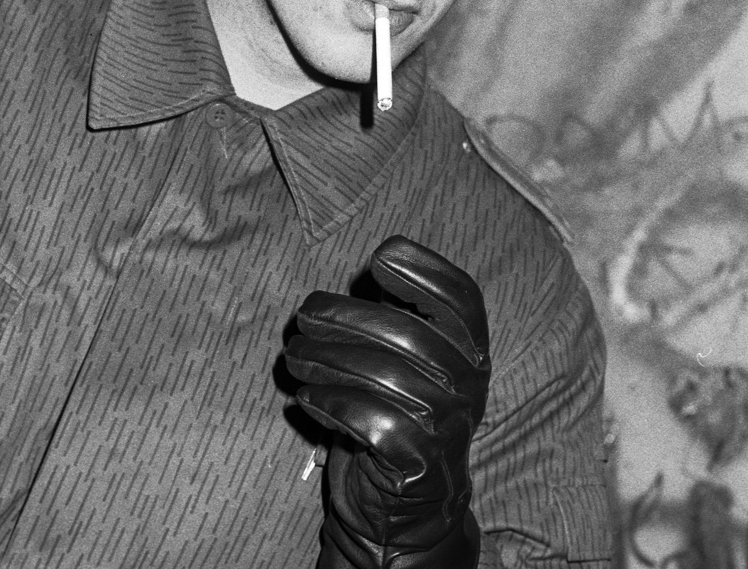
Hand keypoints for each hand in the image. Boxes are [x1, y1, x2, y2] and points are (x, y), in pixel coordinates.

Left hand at [285, 236, 489, 568]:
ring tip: (294, 355)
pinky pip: (368, 419)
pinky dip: (330, 402)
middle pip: (408, 334)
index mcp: (469, 350)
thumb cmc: (396, 412)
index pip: (462, 299)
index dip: (425, 271)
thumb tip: (376, 265)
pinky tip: (307, 398)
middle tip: (304, 315)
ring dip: (326, 358)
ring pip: (382, 375)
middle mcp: (467, 386)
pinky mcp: (415, 463)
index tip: (380, 257)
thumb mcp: (406, 359)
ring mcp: (445, 426)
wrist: (404, 506)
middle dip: (346, 317)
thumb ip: (398, 312)